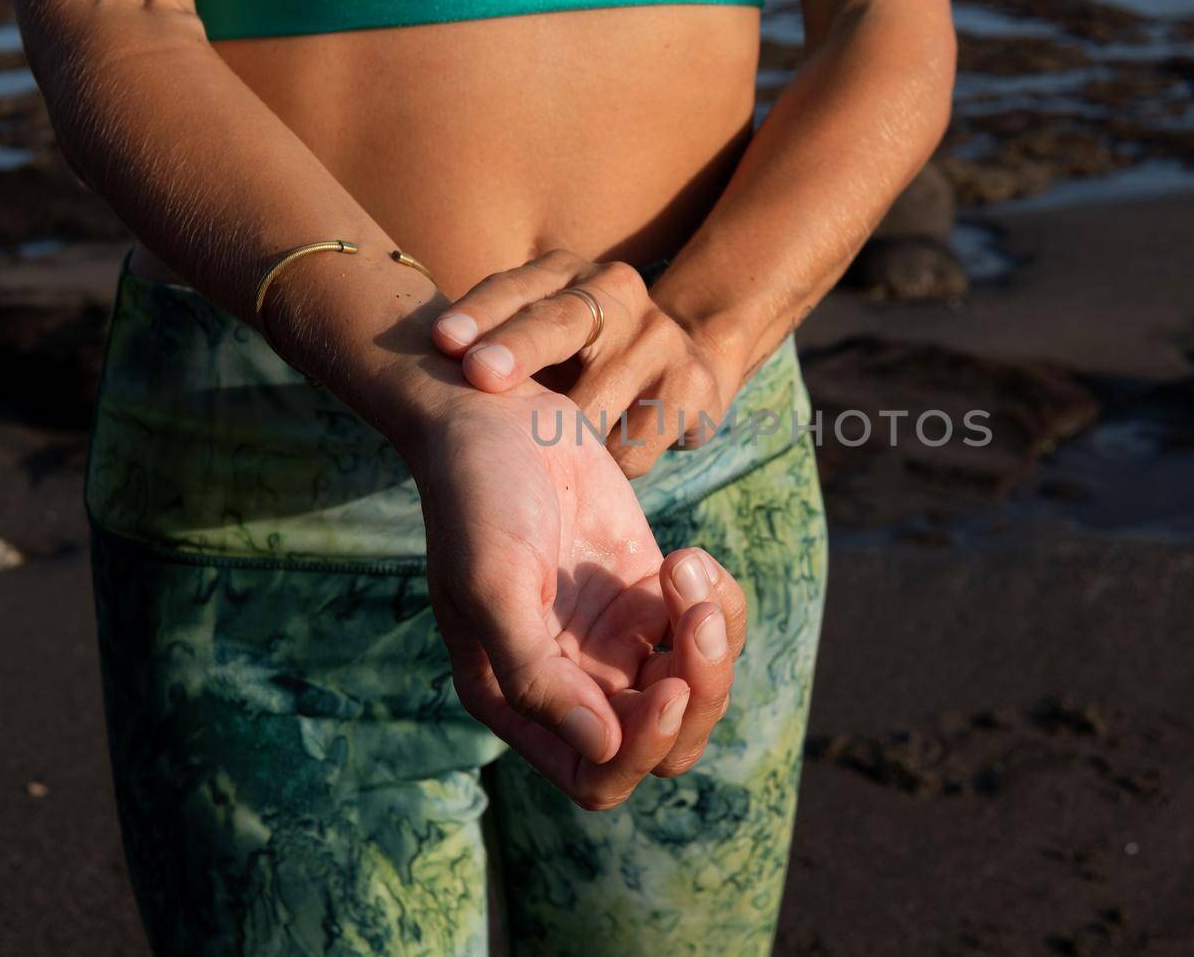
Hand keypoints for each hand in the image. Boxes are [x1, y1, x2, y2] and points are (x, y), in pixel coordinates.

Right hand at [400, 382, 747, 807]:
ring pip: (698, 686)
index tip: (667, 684)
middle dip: (699, 693)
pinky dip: (718, 598)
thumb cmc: (475, 498)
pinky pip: (710, 625)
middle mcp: (572, 681)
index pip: (597, 776)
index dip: (644, 749)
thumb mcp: (492, 585)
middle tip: (695, 621)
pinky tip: (686, 555)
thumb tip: (602, 750)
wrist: (495, 417)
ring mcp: (616, 637)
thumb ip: (537, 676)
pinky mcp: (650, 591)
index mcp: (519, 699)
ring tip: (683, 567)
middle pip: (665, 743)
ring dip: (712, 638)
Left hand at [430, 250, 743, 477]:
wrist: (689, 360)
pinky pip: (634, 444)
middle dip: (518, 347)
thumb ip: (490, 348)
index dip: (480, 312)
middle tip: (480, 375)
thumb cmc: (584, 359)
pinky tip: (599, 466)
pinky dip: (608, 464)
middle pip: (561, 321)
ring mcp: (660, 337)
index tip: (442, 341)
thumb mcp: (541, 337)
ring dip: (561, 436)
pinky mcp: (694, 386)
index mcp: (567, 274)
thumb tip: (411, 389)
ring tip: (539, 458)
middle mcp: (617, 291)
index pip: (517, 287)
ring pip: (597, 401)